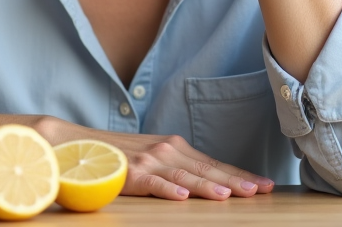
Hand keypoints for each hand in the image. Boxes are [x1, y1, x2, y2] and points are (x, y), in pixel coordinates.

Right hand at [42, 117, 273, 200]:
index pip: (214, 163)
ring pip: (184, 176)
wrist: (76, 144)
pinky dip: (167, 190)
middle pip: (207, 169)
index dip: (240, 174)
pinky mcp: (128, 173)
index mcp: (175, 147)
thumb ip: (178, 166)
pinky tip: (181, 197)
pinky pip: (152, 183)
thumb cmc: (120, 155)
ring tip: (228, 196)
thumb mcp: (153, 157)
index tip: (265, 184)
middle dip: (236, 181)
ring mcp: (147, 161)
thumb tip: (208, 182)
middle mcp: (166, 150)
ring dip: (208, 186)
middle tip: (261, 190)